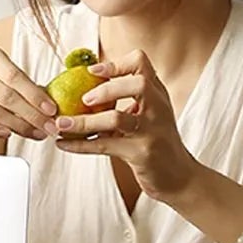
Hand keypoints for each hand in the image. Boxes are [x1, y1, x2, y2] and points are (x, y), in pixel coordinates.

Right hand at [0, 43, 59, 148]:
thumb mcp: (1, 82)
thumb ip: (24, 88)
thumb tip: (53, 104)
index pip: (14, 74)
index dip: (35, 94)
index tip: (52, 110)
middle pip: (6, 95)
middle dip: (32, 114)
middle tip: (48, 127)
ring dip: (18, 125)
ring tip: (34, 133)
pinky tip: (7, 133)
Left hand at [54, 50, 199, 202]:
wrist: (180, 178)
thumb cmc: (157, 144)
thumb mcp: (149, 117)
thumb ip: (129, 102)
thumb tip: (86, 90)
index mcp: (157, 94)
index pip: (142, 63)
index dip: (116, 64)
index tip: (92, 71)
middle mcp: (158, 108)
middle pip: (138, 84)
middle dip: (106, 89)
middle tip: (83, 99)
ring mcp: (151, 131)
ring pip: (117, 118)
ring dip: (84, 121)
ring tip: (61, 124)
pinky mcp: (142, 153)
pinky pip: (105, 146)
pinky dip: (80, 145)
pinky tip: (63, 144)